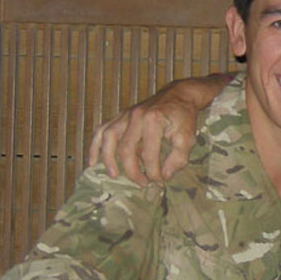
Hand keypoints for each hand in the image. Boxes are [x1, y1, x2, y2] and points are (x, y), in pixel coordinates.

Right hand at [87, 76, 224, 184]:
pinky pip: (102, 131)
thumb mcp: (188, 138)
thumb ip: (178, 158)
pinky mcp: (120, 116)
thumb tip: (164, 175)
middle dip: (133, 170)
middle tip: (142, 183)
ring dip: (108, 159)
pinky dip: (95, 146)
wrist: (178, 96)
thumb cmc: (183, 118)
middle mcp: (136, 116)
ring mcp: (125, 115)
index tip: (159, 180)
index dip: (152, 171)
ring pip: (108, 138)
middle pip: (126, 148)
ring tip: (114, 175)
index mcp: (154, 121)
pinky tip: (93, 162)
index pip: (149, 153)